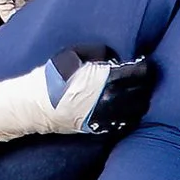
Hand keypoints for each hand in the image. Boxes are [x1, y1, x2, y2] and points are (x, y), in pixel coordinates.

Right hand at [0, 46, 157, 140]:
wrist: (33, 106)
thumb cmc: (51, 78)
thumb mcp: (73, 55)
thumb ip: (98, 52)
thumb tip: (115, 56)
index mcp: (107, 79)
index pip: (141, 74)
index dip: (146, 67)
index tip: (144, 63)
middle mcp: (111, 99)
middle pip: (144, 93)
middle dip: (146, 84)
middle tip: (144, 78)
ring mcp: (106, 116)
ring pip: (137, 110)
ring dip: (139, 100)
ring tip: (136, 93)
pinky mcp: (99, 128)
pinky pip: (123, 123)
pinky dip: (129, 115)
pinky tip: (125, 108)